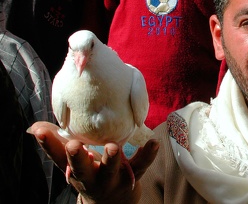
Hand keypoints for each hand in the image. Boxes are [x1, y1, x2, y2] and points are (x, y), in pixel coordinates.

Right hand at [29, 122, 158, 203]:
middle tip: (75, 146)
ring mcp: (112, 179)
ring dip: (111, 160)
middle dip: (78, 158)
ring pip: (111, 170)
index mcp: (75, 171)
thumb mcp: (72, 164)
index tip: (41, 132)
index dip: (50, 145)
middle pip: (82, 169)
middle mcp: (91, 177)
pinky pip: (141, 166)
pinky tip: (153, 142)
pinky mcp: (133, 177)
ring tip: (113, 147)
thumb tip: (34, 127)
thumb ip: (57, 144)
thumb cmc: (90, 174)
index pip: (58, 158)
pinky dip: (147, 155)